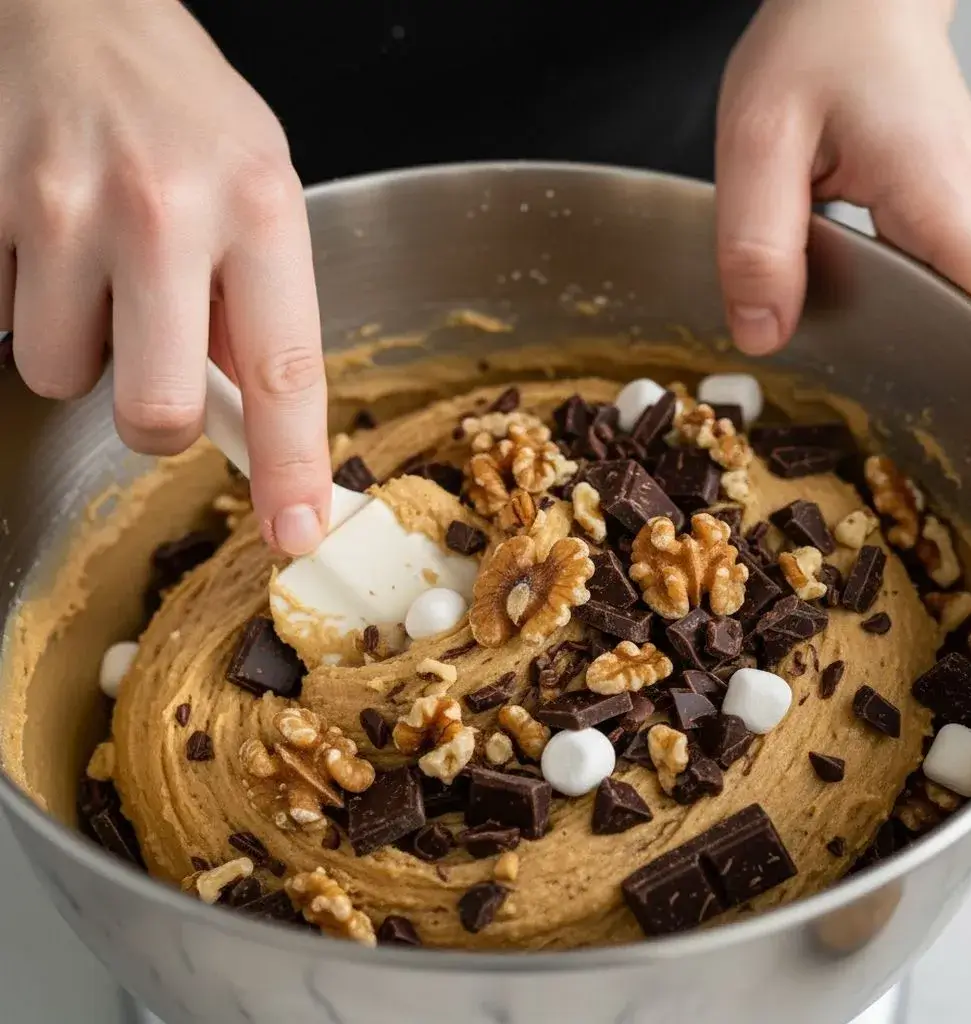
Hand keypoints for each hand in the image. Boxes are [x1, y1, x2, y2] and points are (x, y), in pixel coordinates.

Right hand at [0, 0, 331, 555]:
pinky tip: (49, 239)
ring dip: (80, 344)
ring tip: (97, 265)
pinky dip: (27, 299)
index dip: (291, 469)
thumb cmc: (180, 112)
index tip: (295, 531)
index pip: (286, 374)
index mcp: (258, 207)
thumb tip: (254, 428)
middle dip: (155, 418)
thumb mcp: (259, 192)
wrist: (72, 7)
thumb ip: (260, 310)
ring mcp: (59, 207)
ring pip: (58, 374)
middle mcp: (162, 209)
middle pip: (156, 414)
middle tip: (155, 360)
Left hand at [716, 0, 970, 353]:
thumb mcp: (760, 141)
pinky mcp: (951, 219)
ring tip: (823, 324)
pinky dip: (883, 303)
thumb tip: (764, 335)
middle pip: (962, 332)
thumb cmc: (818, 44)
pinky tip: (835, 294)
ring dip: (884, 333)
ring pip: (942, 311)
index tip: (930, 421)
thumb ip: (758, 245)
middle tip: (825, 376)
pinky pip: (930, 285)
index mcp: (945, 207)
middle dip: (898, 367)